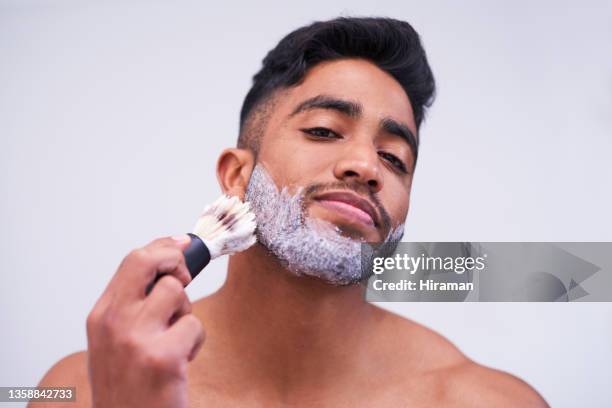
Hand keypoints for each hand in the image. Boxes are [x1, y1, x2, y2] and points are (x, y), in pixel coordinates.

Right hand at [86, 235, 204, 407]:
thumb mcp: (116, 342)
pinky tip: (181, 362)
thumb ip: (134, 305)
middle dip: (174, 260)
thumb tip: (167, 268)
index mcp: (101, 316)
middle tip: (185, 277)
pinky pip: (194, 325)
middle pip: (147, 261)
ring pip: (176, 292)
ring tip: (176, 339)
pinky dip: (195, 342)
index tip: (181, 244)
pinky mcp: (161, 357)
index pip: (132, 261)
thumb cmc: (128, 386)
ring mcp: (135, 338)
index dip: (162, 247)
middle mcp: (113, 322)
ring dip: (185, 313)